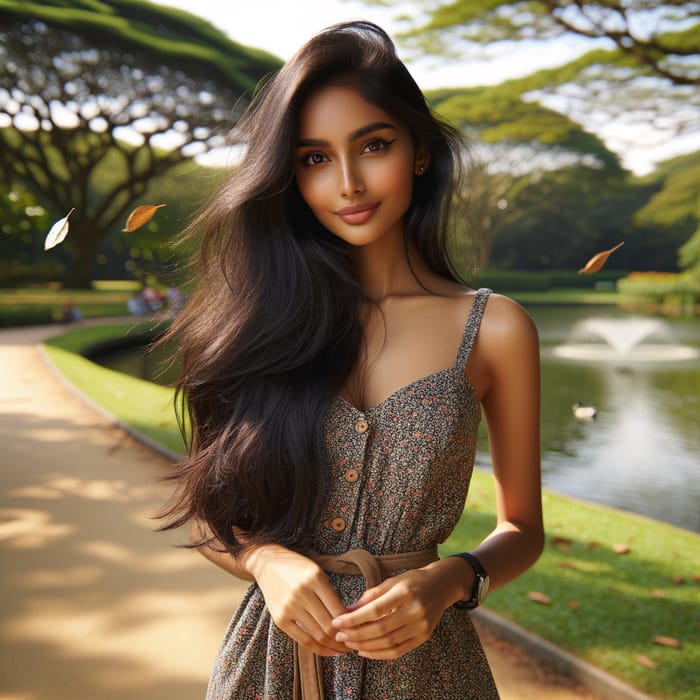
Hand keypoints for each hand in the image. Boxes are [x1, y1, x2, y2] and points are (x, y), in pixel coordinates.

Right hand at [248, 545, 349, 655]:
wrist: (268, 564)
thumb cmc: (298, 568)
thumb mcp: (318, 572)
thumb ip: (331, 594)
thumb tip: (350, 619)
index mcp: (315, 578)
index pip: (339, 609)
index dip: (351, 624)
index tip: (359, 630)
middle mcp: (302, 593)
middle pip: (328, 626)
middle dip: (344, 638)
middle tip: (353, 643)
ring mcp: (289, 607)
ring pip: (317, 635)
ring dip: (333, 646)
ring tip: (343, 649)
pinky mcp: (280, 619)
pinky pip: (302, 640)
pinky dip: (318, 649)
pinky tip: (328, 650)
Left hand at [330, 559, 464, 659]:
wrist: (441, 586)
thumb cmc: (412, 581)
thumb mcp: (391, 581)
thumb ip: (370, 596)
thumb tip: (346, 611)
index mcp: (405, 592)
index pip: (374, 610)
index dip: (353, 619)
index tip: (336, 622)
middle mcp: (415, 610)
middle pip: (380, 630)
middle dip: (356, 635)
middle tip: (339, 635)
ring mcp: (421, 626)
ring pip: (388, 643)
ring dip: (364, 646)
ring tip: (348, 643)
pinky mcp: (424, 637)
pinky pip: (398, 651)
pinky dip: (379, 654)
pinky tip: (364, 650)